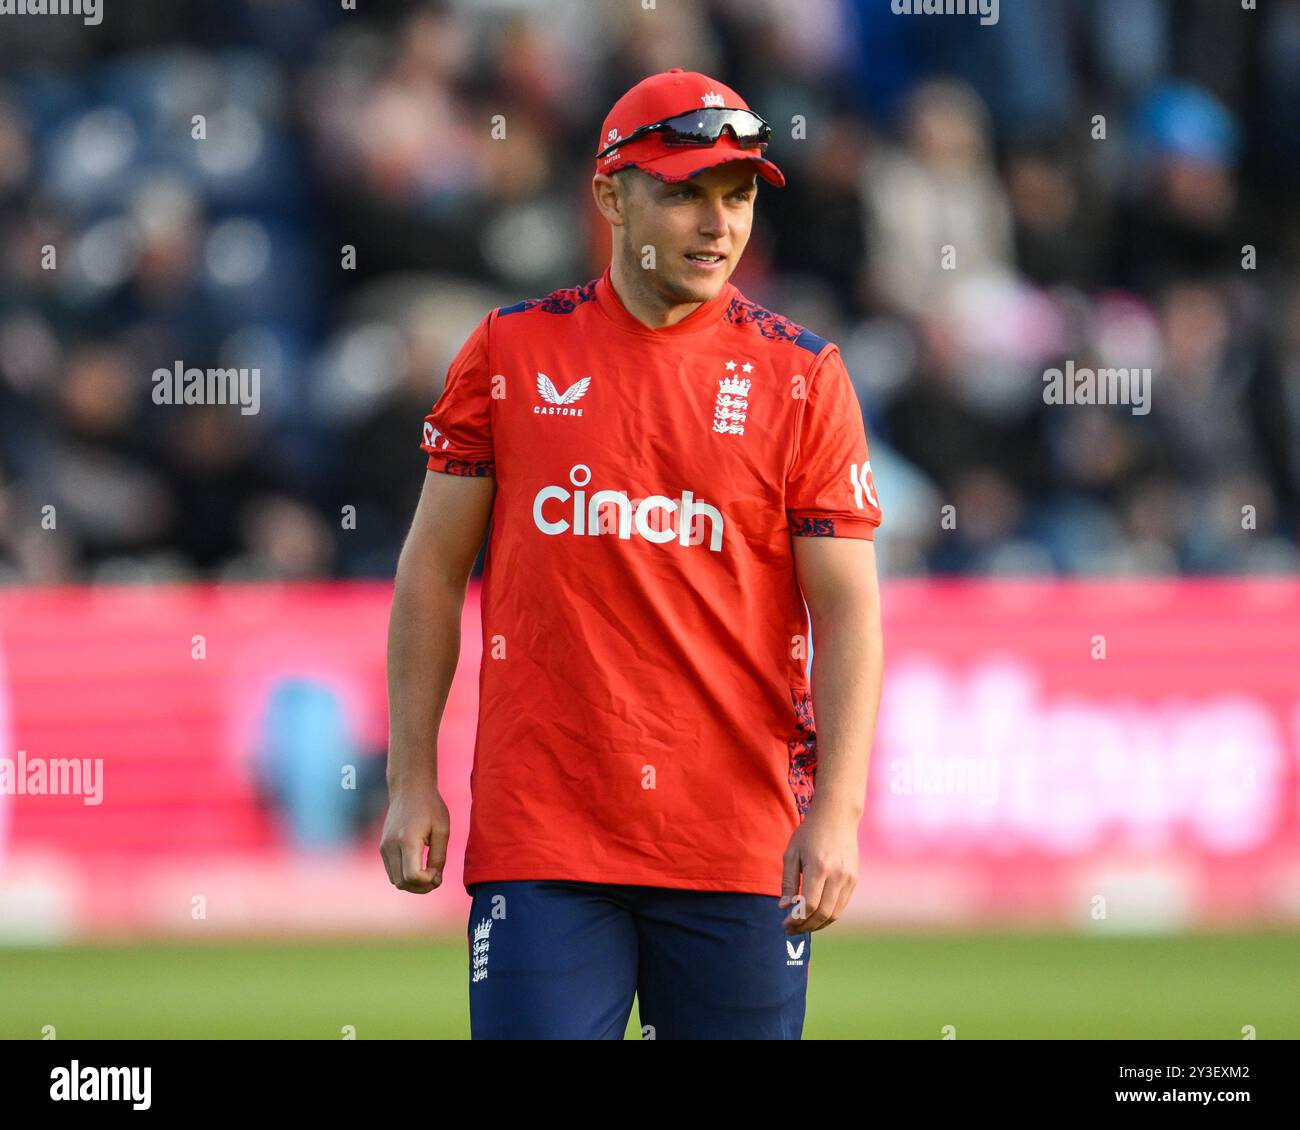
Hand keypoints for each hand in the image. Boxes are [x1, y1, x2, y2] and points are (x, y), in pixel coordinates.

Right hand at [379, 774, 450, 893]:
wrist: (410, 789)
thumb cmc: (430, 807)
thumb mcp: (442, 830)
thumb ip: (439, 857)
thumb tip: (434, 880)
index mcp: (407, 841)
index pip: (412, 877)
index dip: (427, 881)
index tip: (438, 870)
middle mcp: (391, 846)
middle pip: (402, 883)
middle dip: (421, 887)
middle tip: (436, 877)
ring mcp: (384, 847)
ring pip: (395, 881)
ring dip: (413, 884)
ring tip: (429, 873)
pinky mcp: (383, 847)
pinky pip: (392, 872)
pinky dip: (405, 876)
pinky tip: (419, 867)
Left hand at [778, 801, 859, 933]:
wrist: (837, 816)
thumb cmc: (809, 834)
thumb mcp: (792, 854)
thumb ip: (789, 883)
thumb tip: (785, 908)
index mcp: (819, 867)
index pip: (810, 904)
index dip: (797, 919)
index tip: (784, 924)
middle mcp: (838, 875)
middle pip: (823, 913)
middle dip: (806, 926)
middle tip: (791, 930)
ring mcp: (849, 878)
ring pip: (835, 913)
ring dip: (818, 925)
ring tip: (801, 926)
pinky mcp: (854, 879)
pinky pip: (842, 905)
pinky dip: (828, 915)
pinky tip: (815, 915)